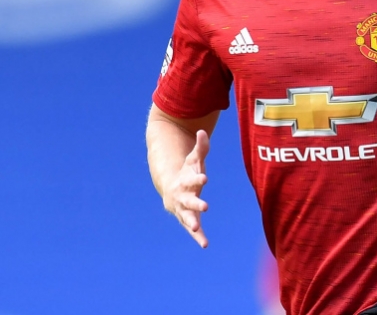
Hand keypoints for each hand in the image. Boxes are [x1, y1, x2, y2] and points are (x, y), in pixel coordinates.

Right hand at [163, 130, 210, 247]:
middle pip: (189, 200)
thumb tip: (203, 131)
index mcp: (185, 181)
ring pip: (187, 217)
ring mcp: (183, 209)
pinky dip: (198, 237)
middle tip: (205, 207)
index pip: (192, 179)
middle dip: (196, 203)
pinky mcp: (188, 218)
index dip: (198, 178)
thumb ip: (201, 147)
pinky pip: (192, 229)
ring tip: (197, 228)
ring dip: (192, 223)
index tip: (205, 177)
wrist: (171, 187)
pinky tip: (205, 245)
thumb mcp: (193, 159)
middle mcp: (182, 196)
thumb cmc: (186, 172)